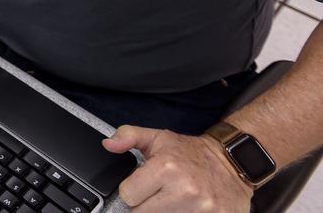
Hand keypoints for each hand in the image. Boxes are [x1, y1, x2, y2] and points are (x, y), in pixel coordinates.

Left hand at [103, 125, 253, 210]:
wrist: (233, 161)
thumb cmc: (192, 153)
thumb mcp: (158, 138)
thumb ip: (128, 136)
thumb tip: (108, 144)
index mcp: (166, 168)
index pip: (128, 195)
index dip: (132, 191)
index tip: (142, 187)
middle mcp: (184, 190)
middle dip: (146, 206)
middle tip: (158, 196)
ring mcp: (202, 209)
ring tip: (173, 202)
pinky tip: (185, 209)